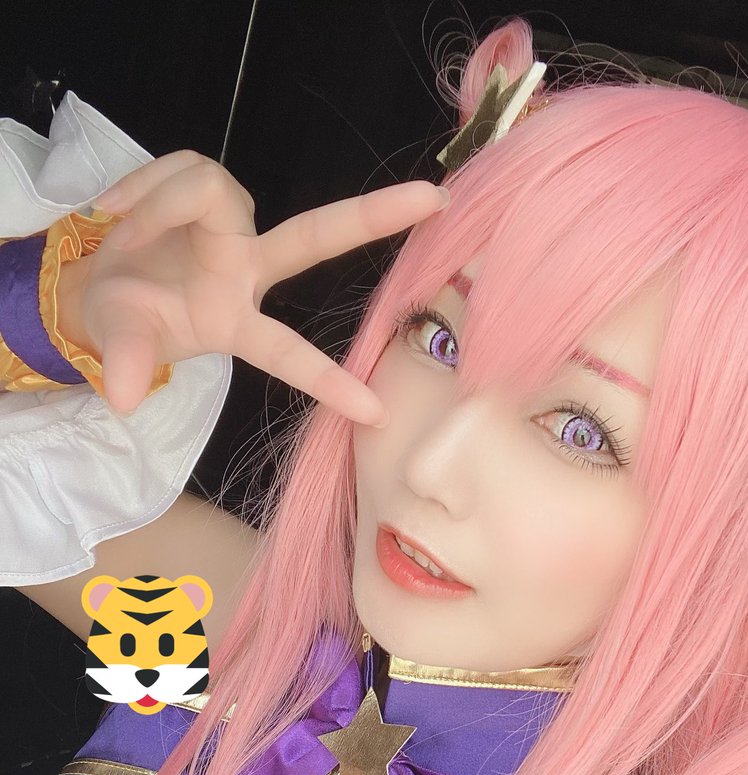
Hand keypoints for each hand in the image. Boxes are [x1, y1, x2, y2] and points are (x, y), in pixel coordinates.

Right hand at [66, 151, 448, 417]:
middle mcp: (248, 269)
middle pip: (316, 236)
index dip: (328, 383)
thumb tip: (121, 397)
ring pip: (210, 189)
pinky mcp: (208, 190)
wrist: (96, 281)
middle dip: (375, 217)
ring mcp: (233, 226)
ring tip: (118, 228)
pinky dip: (141, 186)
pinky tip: (112, 208)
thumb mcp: (124, 345)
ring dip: (156, 204)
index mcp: (236, 321)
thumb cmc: (126, 320)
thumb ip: (129, 363)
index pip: (289, 354)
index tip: (377, 415)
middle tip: (436, 199)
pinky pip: (182, 169)